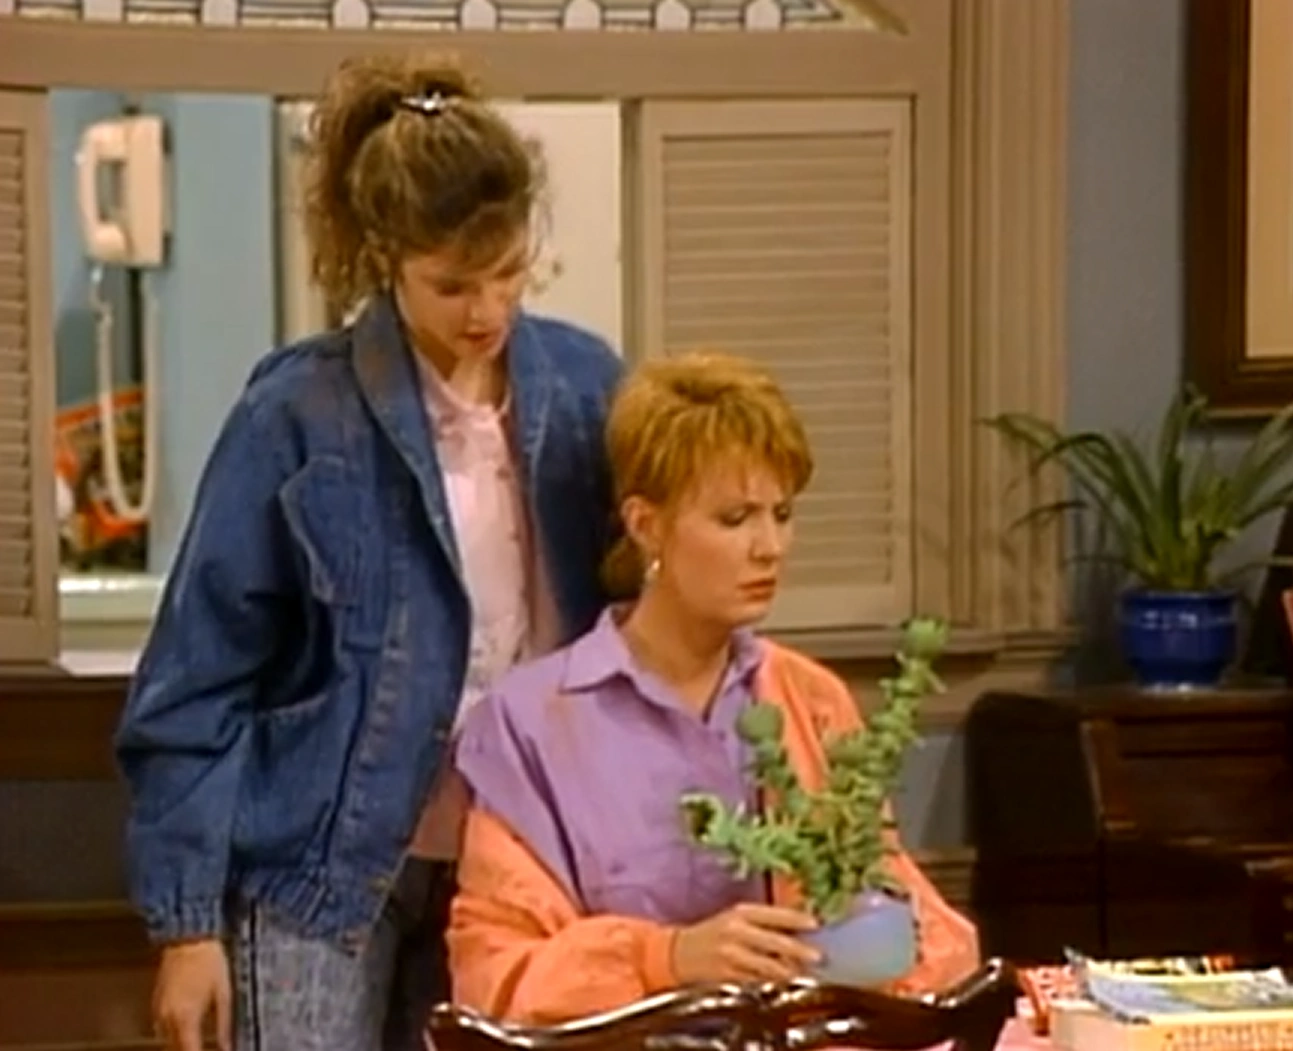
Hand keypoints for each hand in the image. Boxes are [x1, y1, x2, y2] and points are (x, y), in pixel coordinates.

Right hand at [153, 939, 232, 1050]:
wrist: (188, 938)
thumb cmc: (209, 962)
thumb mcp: (223, 994)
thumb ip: (224, 1025)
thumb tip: (227, 1047)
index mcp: (186, 1018)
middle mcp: (168, 1020)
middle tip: (204, 1048)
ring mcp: (158, 1013)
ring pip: (167, 1043)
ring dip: (181, 1047)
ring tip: (197, 1045)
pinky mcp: (155, 1005)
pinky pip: (162, 1031)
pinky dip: (173, 1037)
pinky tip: (186, 1035)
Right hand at [672, 902, 820, 983]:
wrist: (678, 953)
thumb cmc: (714, 934)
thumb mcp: (735, 919)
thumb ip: (764, 923)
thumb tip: (799, 930)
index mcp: (740, 913)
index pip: (774, 914)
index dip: (797, 918)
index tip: (816, 924)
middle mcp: (736, 931)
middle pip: (775, 942)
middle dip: (800, 950)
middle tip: (819, 957)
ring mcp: (731, 955)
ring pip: (768, 966)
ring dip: (790, 972)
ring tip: (805, 975)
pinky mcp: (727, 976)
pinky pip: (756, 982)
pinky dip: (772, 984)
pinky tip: (783, 985)